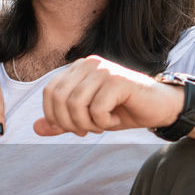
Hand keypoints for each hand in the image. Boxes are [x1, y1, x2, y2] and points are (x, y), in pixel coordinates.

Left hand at [34, 56, 183, 136]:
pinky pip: (97, 108)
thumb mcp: (87, 119)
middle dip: (70, 123)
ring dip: (88, 124)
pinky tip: (116, 119)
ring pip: (75, 104)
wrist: (159, 108)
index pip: (49, 92)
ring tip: (103, 124)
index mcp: (78, 68)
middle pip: (59, 98)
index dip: (55, 116)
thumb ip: (62, 122)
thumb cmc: (123, 111)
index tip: (75, 129)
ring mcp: (103, 69)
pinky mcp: (118, 80)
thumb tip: (35, 128)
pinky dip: (104, 122)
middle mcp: (88, 64)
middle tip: (88, 130)